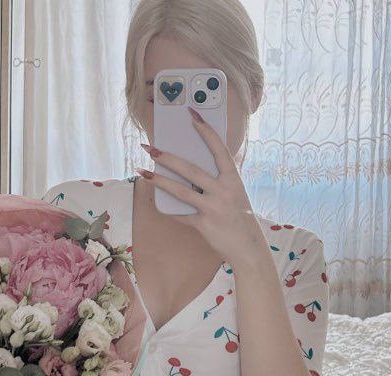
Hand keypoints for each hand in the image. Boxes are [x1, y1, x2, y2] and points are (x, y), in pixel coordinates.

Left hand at [136, 106, 266, 265]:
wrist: (247, 246)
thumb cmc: (239, 216)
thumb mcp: (234, 193)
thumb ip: (217, 181)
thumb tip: (189, 171)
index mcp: (233, 179)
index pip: (218, 149)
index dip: (206, 131)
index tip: (192, 114)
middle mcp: (223, 191)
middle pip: (191, 169)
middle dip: (167, 157)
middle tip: (150, 147)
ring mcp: (213, 208)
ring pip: (180, 191)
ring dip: (159, 180)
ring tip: (143, 171)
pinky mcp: (204, 224)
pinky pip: (181, 215)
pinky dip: (169, 209)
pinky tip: (157, 203)